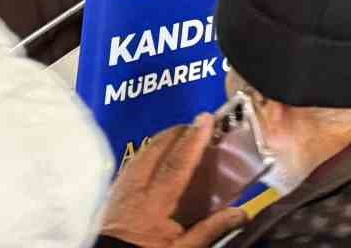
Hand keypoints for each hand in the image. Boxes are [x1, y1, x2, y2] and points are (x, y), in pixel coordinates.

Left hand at [96, 115, 249, 246]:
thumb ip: (209, 230)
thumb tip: (240, 213)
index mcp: (154, 205)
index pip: (176, 164)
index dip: (193, 140)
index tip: (206, 120)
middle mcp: (134, 192)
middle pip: (154, 151)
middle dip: (175, 133)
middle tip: (195, 124)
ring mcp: (119, 193)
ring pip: (139, 155)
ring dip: (159, 141)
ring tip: (176, 136)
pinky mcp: (110, 199)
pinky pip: (129, 167)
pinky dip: (144, 155)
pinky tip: (150, 158)